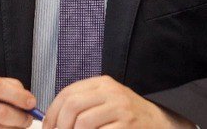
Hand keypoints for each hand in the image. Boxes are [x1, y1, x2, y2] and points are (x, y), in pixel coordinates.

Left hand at [43, 75, 193, 128]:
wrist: (157, 121)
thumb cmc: (126, 114)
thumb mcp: (105, 100)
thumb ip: (83, 104)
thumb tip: (54, 119)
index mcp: (102, 83)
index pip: (67, 93)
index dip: (53, 113)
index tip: (48, 128)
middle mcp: (111, 92)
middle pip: (72, 106)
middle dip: (60, 125)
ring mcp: (120, 109)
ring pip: (83, 122)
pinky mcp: (126, 126)